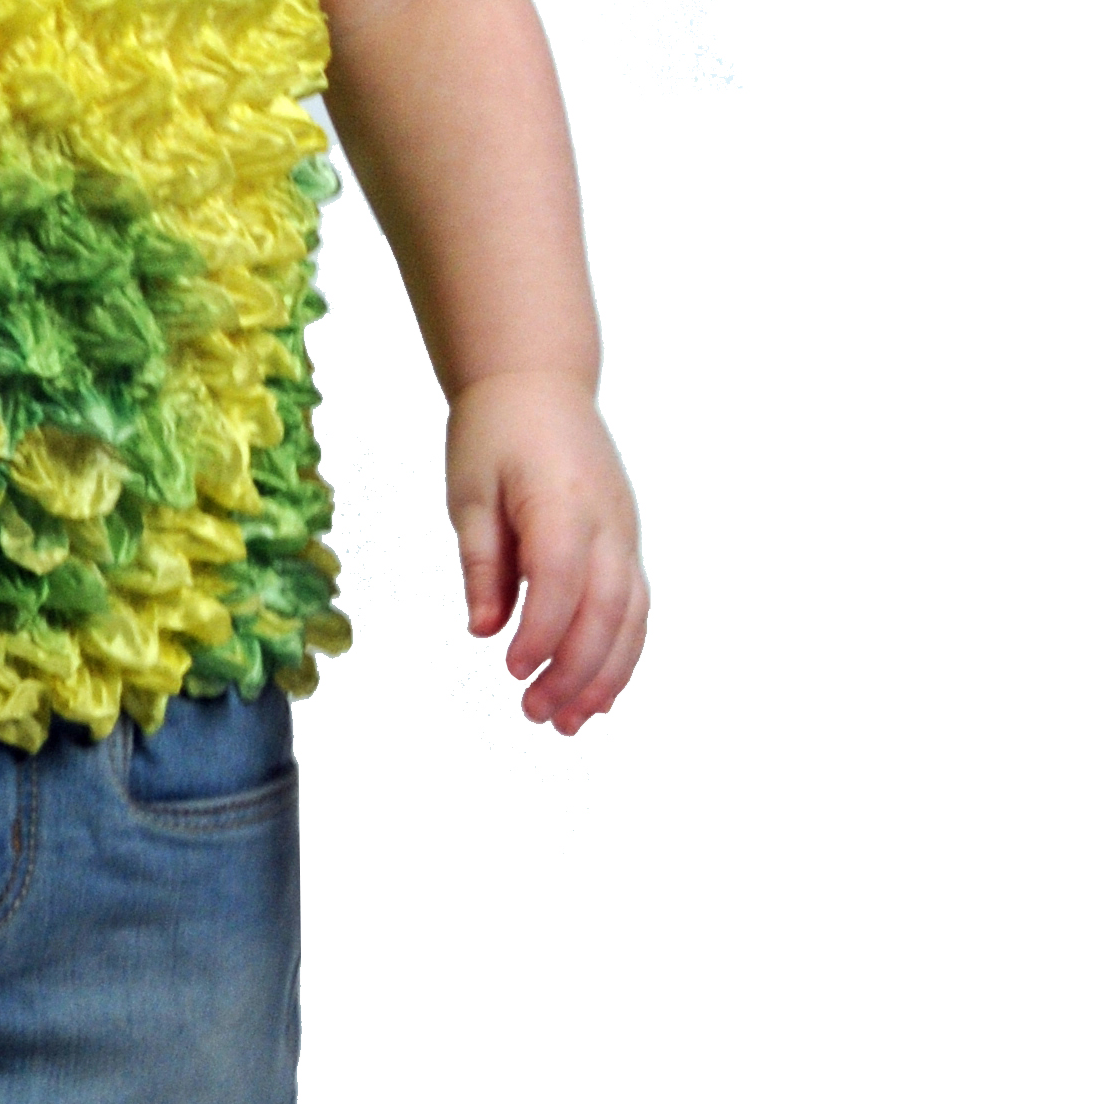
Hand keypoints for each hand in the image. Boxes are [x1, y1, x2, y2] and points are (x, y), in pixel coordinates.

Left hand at [444, 372, 647, 733]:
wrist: (538, 382)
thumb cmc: (495, 433)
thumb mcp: (469, 492)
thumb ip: (481, 561)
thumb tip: (482, 629)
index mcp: (561, 500)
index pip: (561, 579)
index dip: (541, 632)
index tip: (510, 670)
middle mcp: (606, 521)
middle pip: (606, 609)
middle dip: (575, 671)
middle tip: (536, 715)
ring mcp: (624, 532)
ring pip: (631, 616)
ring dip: (604, 674)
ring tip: (569, 721)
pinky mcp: (626, 541)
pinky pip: (634, 605)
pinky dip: (620, 651)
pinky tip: (596, 691)